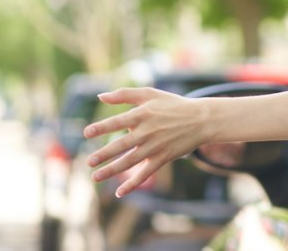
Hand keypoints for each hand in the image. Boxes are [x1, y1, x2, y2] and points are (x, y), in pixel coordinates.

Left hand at [84, 87, 206, 196]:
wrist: (200, 120)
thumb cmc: (173, 105)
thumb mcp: (150, 94)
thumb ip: (124, 94)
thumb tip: (100, 97)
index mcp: (142, 114)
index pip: (117, 122)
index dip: (101, 128)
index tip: (86, 133)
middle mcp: (147, 131)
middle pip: (121, 145)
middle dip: (103, 154)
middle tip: (89, 161)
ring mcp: (155, 146)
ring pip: (130, 161)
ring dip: (111, 170)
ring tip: (95, 177)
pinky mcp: (163, 158)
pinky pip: (145, 173)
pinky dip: (133, 184)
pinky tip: (120, 193)